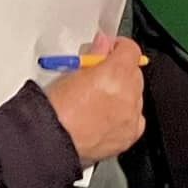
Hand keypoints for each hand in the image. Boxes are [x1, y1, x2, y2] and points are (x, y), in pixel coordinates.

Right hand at [43, 34, 146, 164]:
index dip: (119, 47)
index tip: (110, 50)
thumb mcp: (71, 71)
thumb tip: (102, 45)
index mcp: (115, 73)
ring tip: (99, 100)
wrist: (51, 141)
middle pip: (134, 73)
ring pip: (136, 96)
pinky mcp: (129, 136)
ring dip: (123, 93)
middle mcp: (128, 94)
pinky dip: (125, 115)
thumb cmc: (55, 109)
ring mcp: (130, 116)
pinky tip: (107, 117)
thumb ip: (94, 55)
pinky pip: (135, 119)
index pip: (131, 50)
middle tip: (101, 74)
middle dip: (120, 71)